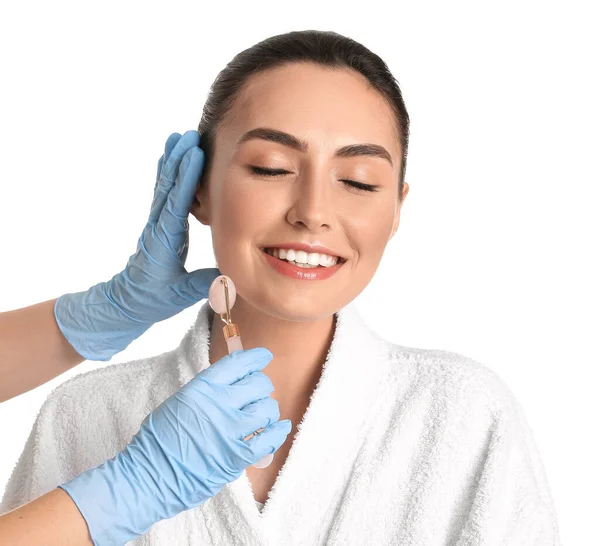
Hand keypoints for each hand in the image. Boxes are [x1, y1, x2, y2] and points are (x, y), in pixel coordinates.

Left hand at [54, 130, 219, 360]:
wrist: (126, 303)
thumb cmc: (151, 300)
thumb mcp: (178, 296)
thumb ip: (202, 285)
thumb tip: (231, 277)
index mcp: (165, 240)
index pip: (176, 203)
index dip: (186, 178)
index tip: (195, 155)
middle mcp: (159, 226)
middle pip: (168, 186)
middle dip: (179, 159)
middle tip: (190, 135)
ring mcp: (157, 223)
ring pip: (164, 185)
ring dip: (172, 160)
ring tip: (179, 136)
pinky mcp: (159, 225)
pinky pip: (163, 193)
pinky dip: (168, 172)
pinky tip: (170, 158)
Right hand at [59, 348, 292, 544]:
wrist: (149, 476)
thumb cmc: (159, 440)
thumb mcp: (179, 402)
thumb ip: (206, 391)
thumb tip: (232, 381)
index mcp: (202, 388)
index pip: (238, 364)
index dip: (255, 358)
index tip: (264, 356)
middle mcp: (219, 405)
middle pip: (258, 384)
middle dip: (262, 386)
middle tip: (258, 393)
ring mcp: (229, 431)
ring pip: (267, 409)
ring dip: (268, 410)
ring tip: (263, 415)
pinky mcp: (236, 456)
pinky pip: (269, 439)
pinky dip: (278, 432)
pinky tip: (280, 428)